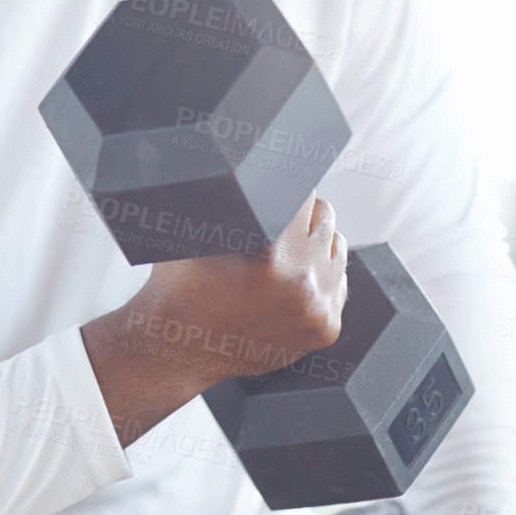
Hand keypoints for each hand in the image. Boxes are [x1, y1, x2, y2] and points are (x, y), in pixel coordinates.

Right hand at [135, 191, 347, 382]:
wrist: (176, 348)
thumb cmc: (178, 287)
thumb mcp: (192, 234)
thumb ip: (223, 201)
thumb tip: (240, 165)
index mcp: (271, 255)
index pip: (302, 194)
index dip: (286, 186)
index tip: (276, 187)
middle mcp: (302, 283)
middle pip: (325, 218)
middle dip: (302, 213)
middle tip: (276, 218)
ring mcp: (317, 309)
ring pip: (337, 249)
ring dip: (315, 244)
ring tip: (282, 251)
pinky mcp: (325, 329)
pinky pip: (339, 284)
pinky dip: (320, 277)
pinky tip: (290, 280)